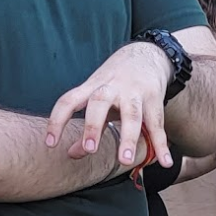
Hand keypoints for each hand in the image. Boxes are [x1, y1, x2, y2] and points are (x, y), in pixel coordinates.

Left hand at [46, 41, 174, 168]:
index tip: (50, 144)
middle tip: (90, 150)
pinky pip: (157, 124)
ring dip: (128, 138)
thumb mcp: (98, 96)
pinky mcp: (155, 98)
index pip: (69, 101)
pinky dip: (162, 144)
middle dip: (94, 126)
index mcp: (93, 86)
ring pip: (132, 114)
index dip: (57, 120)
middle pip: (100, 102)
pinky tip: (165, 162)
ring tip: (124, 161)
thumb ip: (87, 126)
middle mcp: (113, 87)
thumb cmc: (116, 82)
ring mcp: (135, 92)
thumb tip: (70, 154)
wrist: (147, 53)